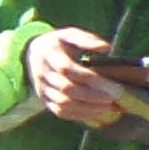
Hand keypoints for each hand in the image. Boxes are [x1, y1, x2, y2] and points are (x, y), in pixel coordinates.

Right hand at [25, 30, 139, 122]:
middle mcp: (42, 73)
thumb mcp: (70, 34)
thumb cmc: (59, 43)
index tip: (111, 84)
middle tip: (114, 98)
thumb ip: (87, 40)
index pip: (67, 69)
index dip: (90, 79)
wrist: (34, 52)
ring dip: (88, 108)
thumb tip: (106, 48)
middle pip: (66, 89)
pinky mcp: (44, 100)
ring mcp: (42, 89)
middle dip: (92, 96)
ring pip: (63, 104)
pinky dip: (79, 115)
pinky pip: (61, 112)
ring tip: (109, 107)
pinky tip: (97, 113)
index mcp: (49, 54)